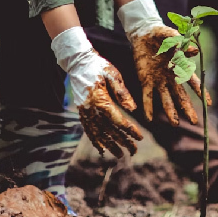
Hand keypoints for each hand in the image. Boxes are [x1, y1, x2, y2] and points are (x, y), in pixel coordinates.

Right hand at [51, 27, 142, 157]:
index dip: (130, 130)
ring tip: (120, 155)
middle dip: (122, 141)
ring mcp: (84, 111)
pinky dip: (95, 140)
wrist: (77, 62)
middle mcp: (90, 109)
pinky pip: (88, 129)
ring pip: (98, 133)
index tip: (140, 137)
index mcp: (100, 100)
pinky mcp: (82, 111)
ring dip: (109, 145)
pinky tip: (102, 148)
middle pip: (108, 130)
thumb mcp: (113, 75)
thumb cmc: (98, 66)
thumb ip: (122, 93)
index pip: (118, 120)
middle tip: (134, 151)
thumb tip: (132, 109)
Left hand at [118, 0, 208, 125]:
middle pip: (181, 96)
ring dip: (170, 111)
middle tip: (194, 122)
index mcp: (180, 67)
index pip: (193, 82)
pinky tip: (149, 119)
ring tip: (174, 124)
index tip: (208, 104)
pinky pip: (147, 96)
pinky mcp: (145, 81)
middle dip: (187, 108)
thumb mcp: (171, 36)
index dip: (200, 93)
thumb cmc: (162, 34)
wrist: (144, 34)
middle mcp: (171, 77)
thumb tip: (194, 51)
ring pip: (166, 99)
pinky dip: (148, 107)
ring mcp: (158, 81)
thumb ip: (181, 44)